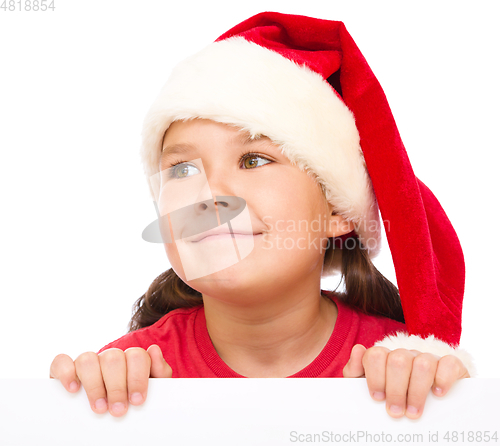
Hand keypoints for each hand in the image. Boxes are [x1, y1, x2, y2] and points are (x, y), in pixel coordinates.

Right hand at [49, 344, 171, 416]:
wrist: (111, 424)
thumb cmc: (131, 404)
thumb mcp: (151, 392)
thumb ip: (159, 373)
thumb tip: (154, 350)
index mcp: (131, 360)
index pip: (137, 356)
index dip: (137, 378)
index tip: (137, 402)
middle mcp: (110, 358)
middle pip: (114, 358)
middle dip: (117, 386)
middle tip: (118, 411)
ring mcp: (88, 363)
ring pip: (88, 358)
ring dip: (94, 384)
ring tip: (99, 408)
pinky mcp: (64, 370)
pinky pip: (61, 362)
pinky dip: (66, 372)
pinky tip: (72, 390)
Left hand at [343, 344, 469, 418]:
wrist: (425, 412)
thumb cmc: (390, 398)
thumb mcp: (368, 389)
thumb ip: (355, 371)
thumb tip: (357, 350)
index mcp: (385, 358)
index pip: (376, 355)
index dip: (375, 377)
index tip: (378, 399)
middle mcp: (406, 355)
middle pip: (398, 360)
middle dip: (396, 389)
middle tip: (396, 412)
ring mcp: (428, 358)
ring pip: (423, 363)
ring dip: (417, 391)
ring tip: (414, 412)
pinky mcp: (451, 366)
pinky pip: (449, 363)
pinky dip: (443, 379)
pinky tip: (438, 395)